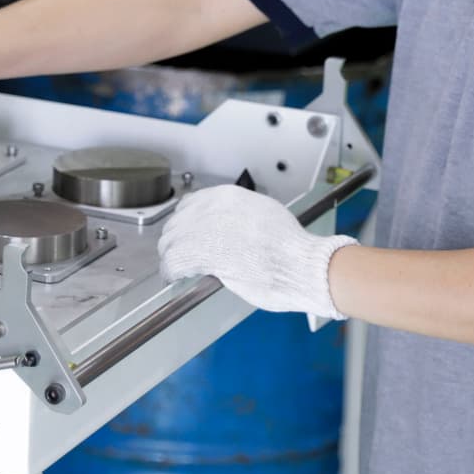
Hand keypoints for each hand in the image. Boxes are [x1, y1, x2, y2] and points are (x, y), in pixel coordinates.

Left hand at [157, 184, 355, 320]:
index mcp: (228, 196)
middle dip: (176, 240)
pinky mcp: (202, 253)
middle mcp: (212, 207)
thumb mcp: (263, 215)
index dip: (186, 223)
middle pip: (176, 222)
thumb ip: (237, 218)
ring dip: (171, 256)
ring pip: (171, 241)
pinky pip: (173, 261)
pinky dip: (170, 271)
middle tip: (179, 256)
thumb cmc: (291, 248)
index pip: (190, 205)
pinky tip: (173, 278)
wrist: (302, 264)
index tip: (186, 235)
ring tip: (175, 268)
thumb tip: (225, 229)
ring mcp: (205, 229)